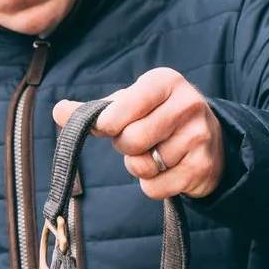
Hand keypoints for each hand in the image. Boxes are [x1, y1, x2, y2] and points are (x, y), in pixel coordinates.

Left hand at [52, 68, 224, 200]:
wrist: (209, 141)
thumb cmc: (158, 118)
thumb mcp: (129, 105)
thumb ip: (95, 110)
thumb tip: (58, 111)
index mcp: (164, 81)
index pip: (119, 111)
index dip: (107, 126)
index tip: (111, 126)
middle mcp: (187, 104)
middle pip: (130, 141)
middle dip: (126, 148)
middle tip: (140, 141)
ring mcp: (198, 136)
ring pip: (143, 167)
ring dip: (141, 167)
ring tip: (158, 153)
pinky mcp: (201, 167)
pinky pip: (155, 188)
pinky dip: (153, 185)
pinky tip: (168, 170)